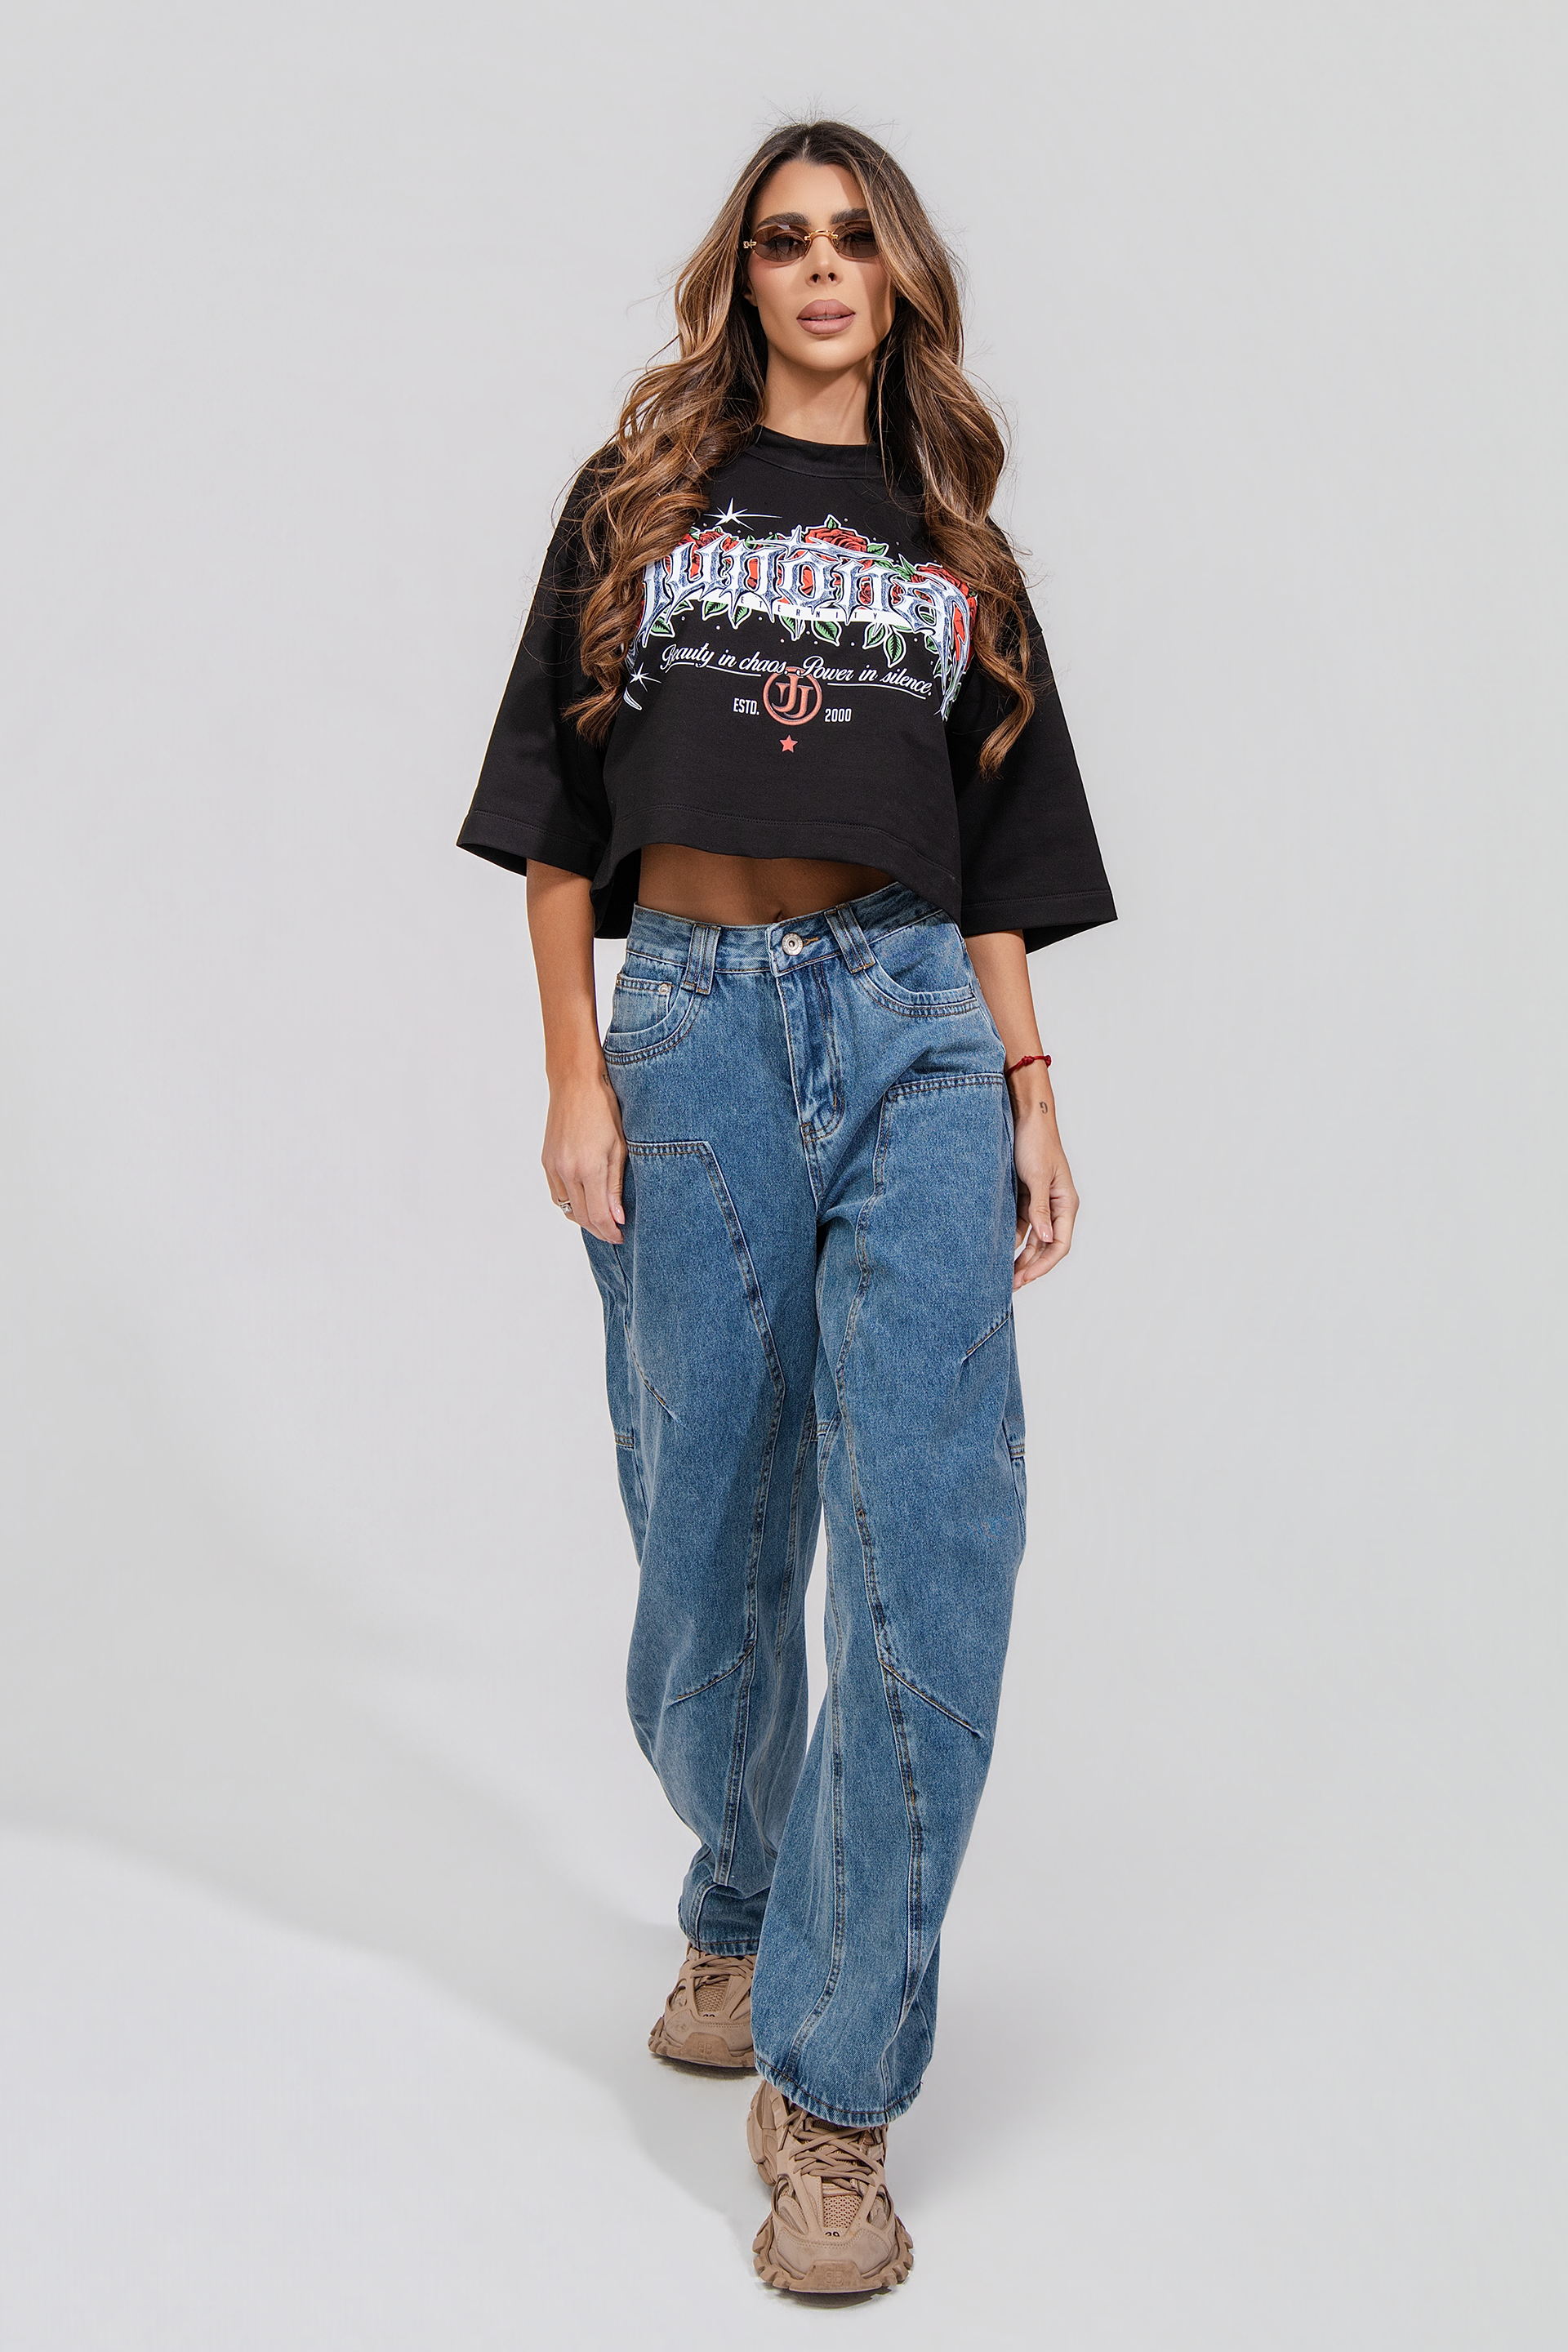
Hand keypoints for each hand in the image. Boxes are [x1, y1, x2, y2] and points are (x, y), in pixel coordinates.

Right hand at [541, 1059, 626, 1243]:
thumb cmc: (605, 1109)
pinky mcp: (546, 1161)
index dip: (610, 1232)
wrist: (575, 1083)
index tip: (621, 1237)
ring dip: (583, 1219)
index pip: (598, 1215)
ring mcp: (552, 1166)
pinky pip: (556, 1194)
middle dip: (599, 1229)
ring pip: (566, 1208)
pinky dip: (570, 1204)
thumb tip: (617, 1218)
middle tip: (614, 1233)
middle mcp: (566, 1171)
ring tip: (601, 1219)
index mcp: (588, 1168)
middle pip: (581, 1217)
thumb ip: (615, 1186)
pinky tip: (584, 1202)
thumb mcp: (620, 1147)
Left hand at [1010, 1086, 1078, 1288]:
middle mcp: (1055, 1206)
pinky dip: (1011, 1238)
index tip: (1025, 1278)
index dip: (1044, 1265)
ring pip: (1032, 1238)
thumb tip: (1044, 1238)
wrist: (1025, 1116)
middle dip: (1030, 1266)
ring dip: (1020, 1255)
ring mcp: (1040, 1202)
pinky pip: (1019, 1224)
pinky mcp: (1025, 1195)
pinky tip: (997, 1249)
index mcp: (1066, 1203)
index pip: (1059, 1244)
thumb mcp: (1038, 1177)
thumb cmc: (1036, 1142)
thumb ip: (1039, 1209)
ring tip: (1003, 1274)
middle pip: (1045, 1246)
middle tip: (1011, 1284)